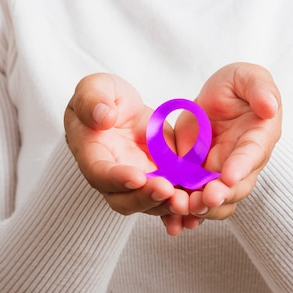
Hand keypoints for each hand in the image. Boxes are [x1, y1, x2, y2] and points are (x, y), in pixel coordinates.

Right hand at [64, 73, 189, 217]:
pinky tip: (201, 203)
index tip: (137, 177)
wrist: (117, 107)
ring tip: (188, 200)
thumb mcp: (93, 87)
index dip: (117, 178)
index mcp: (91, 154)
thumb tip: (103, 117)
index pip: (99, 173)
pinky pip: (171, 195)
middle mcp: (112, 175)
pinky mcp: (160, 176)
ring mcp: (137, 179)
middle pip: (124, 199)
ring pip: (149, 203)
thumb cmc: (99, 96)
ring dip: (167, 205)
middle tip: (167, 190)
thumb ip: (92, 100)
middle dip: (146, 198)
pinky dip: (185, 203)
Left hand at [172, 63, 281, 227]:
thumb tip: (269, 107)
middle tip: (203, 200)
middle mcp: (241, 163)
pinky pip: (192, 199)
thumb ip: (259, 87)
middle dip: (219, 196)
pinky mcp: (196, 177)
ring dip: (200, 208)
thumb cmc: (236, 86)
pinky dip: (183, 212)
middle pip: (234, 187)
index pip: (252, 155)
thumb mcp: (247, 76)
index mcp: (258, 138)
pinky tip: (172, 221)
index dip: (241, 167)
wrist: (214, 99)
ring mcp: (218, 173)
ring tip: (182, 209)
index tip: (228, 177)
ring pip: (214, 200)